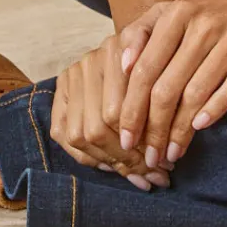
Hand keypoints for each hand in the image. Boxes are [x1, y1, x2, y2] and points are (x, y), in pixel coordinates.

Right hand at [49, 31, 172, 189]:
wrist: (136, 52)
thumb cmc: (158, 62)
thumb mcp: (165, 56)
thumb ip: (152, 54)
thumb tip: (130, 65)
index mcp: (114, 49)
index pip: (118, 112)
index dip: (141, 143)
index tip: (166, 163)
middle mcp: (88, 62)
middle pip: (98, 128)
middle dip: (129, 159)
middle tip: (156, 176)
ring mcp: (71, 79)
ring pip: (80, 136)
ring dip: (111, 163)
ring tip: (139, 177)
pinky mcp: (60, 96)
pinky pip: (64, 137)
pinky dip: (90, 157)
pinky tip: (113, 166)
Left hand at [117, 0, 226, 170]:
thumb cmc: (206, 16)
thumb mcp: (170, 14)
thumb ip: (141, 34)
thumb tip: (122, 66)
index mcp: (176, 13)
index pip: (146, 69)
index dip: (133, 108)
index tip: (126, 138)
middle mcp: (202, 22)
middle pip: (169, 86)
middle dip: (155, 128)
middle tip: (149, 157)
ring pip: (198, 91)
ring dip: (182, 130)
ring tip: (172, 153)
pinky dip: (217, 108)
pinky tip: (200, 128)